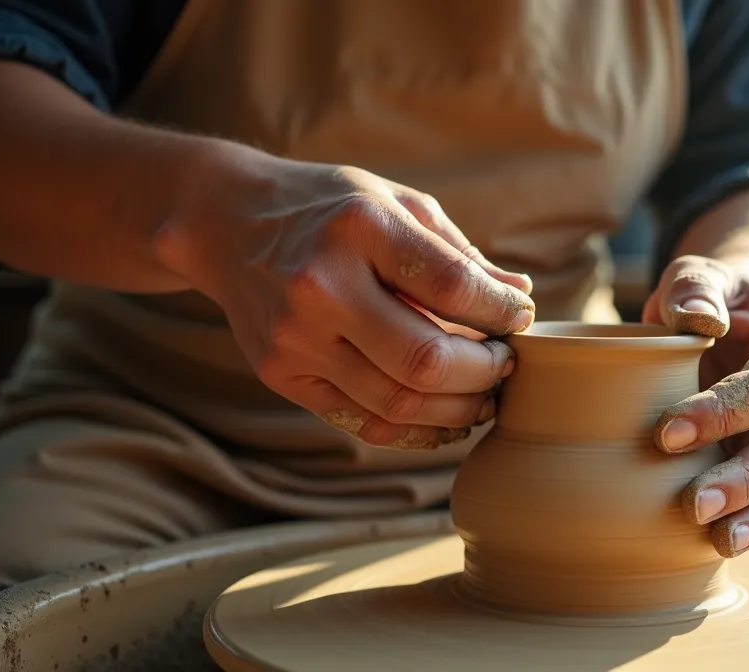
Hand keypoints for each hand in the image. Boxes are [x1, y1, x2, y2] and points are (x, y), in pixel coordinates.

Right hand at [156, 154, 534, 450]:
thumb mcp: (398, 205)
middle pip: (427, 360)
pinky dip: (417, 431)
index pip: (453, 287)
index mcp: (361, 228)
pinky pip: (363, 422)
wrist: (228, 222)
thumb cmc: (333, 209)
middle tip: (507, 366)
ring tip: (485, 396)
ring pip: (399, 403)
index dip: (501, 314)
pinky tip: (446, 417)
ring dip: (459, 409)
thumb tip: (520, 297)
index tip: (521, 319)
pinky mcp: (280, 374)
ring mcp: (296, 337)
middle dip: (486, 372)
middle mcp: (322, 286)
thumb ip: (459, 255)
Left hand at [644, 255, 748, 557]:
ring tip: (716, 539)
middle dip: (740, 479)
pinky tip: (718, 547)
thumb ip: (697, 287)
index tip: (666, 432)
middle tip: (692, 504)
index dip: (720, 412)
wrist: (729, 325)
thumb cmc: (714, 299)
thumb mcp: (703, 273)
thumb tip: (698, 319)